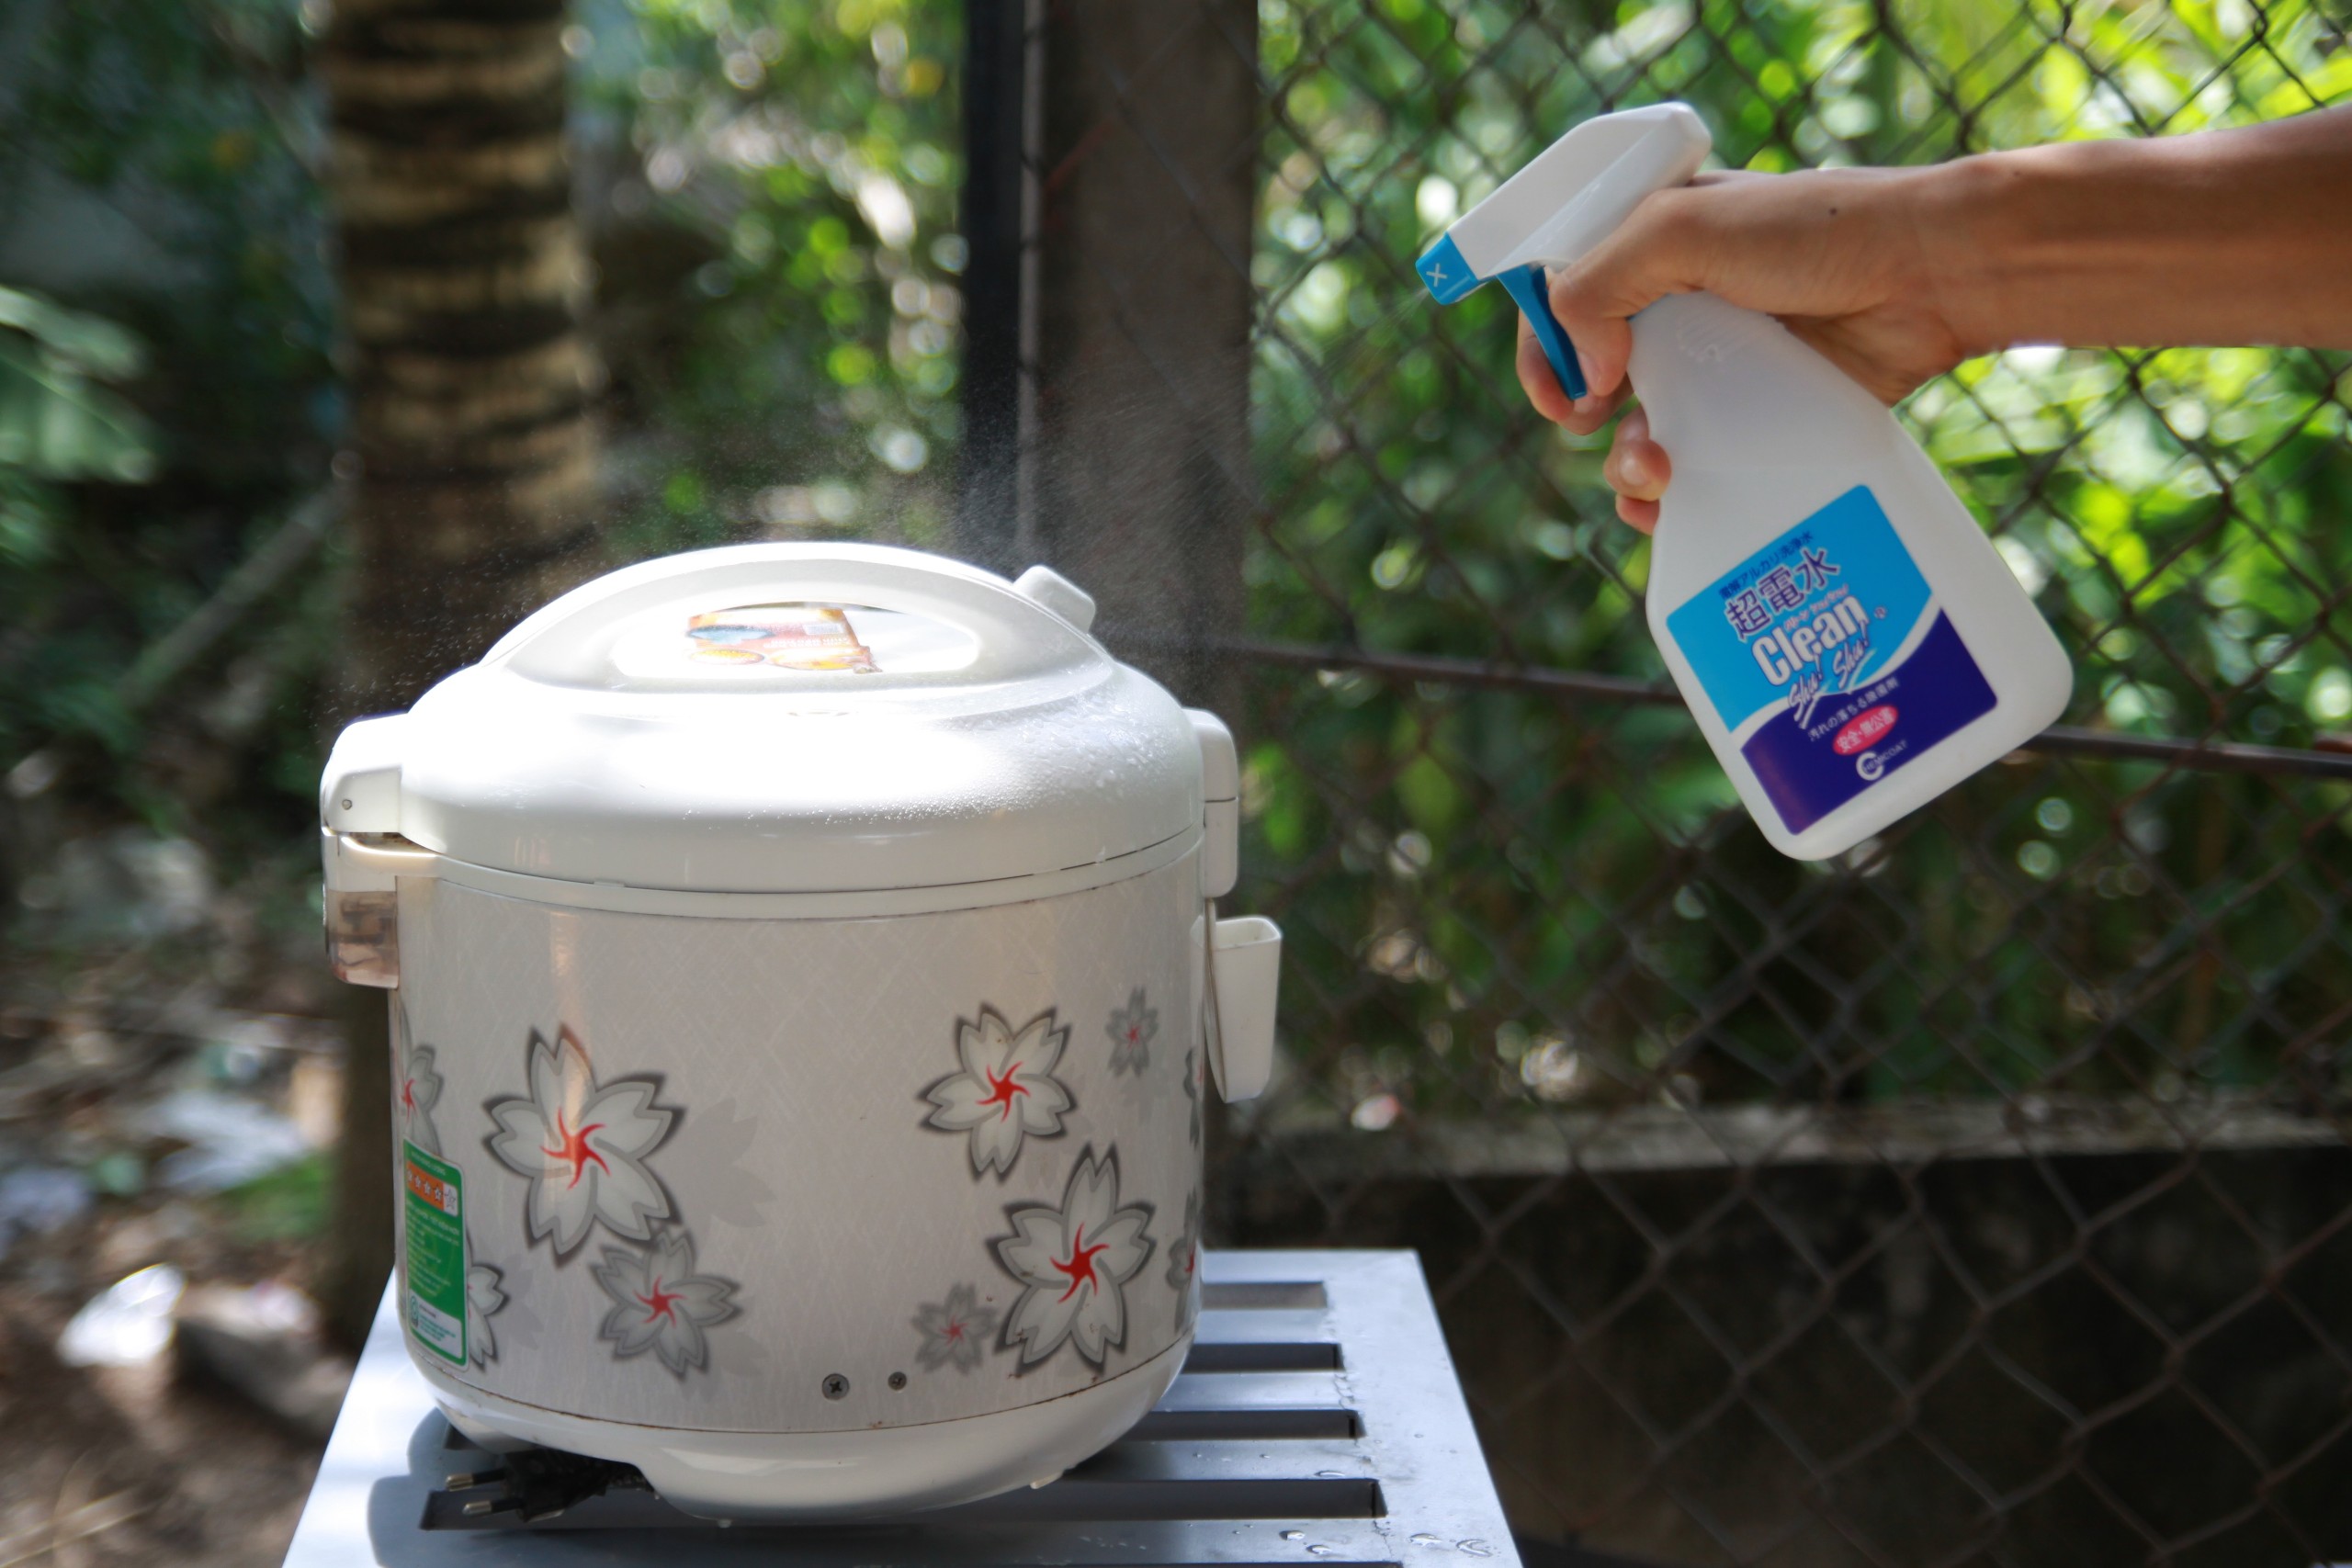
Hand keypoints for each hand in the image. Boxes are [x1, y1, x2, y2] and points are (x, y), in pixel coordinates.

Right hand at [1516, 165, 1973, 531]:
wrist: (1928, 273)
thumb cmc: (1814, 231)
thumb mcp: (1683, 228)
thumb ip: (1601, 285)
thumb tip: (1586, 372)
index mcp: (1650, 244)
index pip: (1563, 296)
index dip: (1544, 345)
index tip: (1556, 388)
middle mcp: (1678, 303)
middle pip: (1592, 374)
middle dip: (1578, 411)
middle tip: (1590, 423)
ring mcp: (1719, 363)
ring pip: (1639, 430)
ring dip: (1626, 463)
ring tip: (1654, 474)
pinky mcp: (1760, 414)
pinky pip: (1697, 465)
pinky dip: (1673, 497)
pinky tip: (1671, 510)